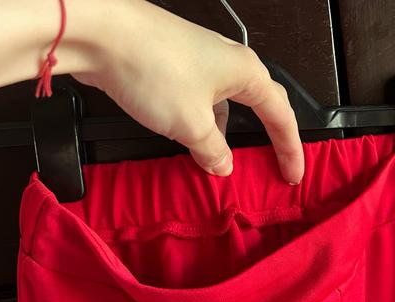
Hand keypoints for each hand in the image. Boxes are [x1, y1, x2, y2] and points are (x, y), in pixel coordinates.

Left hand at [71, 0, 303, 183]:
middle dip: (269, 138)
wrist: (101, 34)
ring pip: (225, 104)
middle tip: (275, 165)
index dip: (290, 150)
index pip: (282, 117)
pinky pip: (199, 100)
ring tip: (223, 162)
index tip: (294, 174)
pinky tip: (188, 141)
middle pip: (260, 105)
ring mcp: (200, 61)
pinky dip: (201, 123)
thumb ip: (213, 150)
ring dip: (226, 133)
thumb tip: (223, 165)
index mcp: (246, 72)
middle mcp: (228, 62)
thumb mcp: (190, 124)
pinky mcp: (174, 65)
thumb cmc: (153, 68)